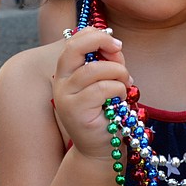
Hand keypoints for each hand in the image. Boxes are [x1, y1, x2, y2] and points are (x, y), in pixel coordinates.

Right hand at [52, 28, 130, 160]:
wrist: (101, 150)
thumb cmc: (107, 114)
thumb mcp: (106, 81)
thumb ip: (107, 62)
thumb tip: (114, 45)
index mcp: (66, 71)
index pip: (73, 41)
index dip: (95, 35)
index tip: (115, 43)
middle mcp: (60, 82)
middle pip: (75, 48)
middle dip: (101, 42)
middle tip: (119, 49)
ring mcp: (65, 97)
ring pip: (95, 69)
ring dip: (118, 72)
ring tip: (125, 84)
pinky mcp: (75, 111)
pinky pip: (102, 89)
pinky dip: (119, 90)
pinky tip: (120, 101)